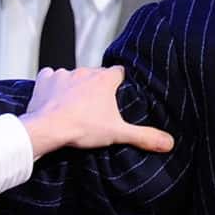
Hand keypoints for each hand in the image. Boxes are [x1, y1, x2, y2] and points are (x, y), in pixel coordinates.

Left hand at [18, 65, 174, 158]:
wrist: (48, 129)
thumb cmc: (82, 128)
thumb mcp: (117, 133)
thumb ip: (144, 136)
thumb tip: (168, 142)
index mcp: (104, 80)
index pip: (118, 73)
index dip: (118, 83)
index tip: (117, 94)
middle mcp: (84, 72)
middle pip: (95, 74)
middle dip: (96, 86)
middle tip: (95, 106)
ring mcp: (63, 74)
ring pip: (73, 76)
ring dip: (74, 86)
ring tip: (73, 105)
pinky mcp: (45, 80)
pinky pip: (50, 77)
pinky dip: (52, 85)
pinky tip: (53, 98)